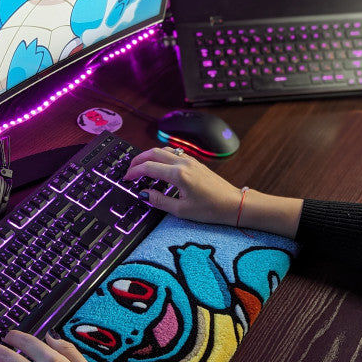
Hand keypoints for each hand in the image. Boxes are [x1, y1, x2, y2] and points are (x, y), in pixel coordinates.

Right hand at [124, 146, 302, 237]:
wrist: (235, 204)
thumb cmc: (211, 210)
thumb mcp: (181, 211)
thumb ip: (159, 201)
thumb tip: (144, 194)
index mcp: (178, 175)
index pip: (148, 167)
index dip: (134, 172)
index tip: (126, 179)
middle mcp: (183, 163)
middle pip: (153, 152)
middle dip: (138, 160)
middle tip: (129, 170)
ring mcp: (190, 160)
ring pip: (164, 150)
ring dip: (149, 156)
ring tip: (141, 167)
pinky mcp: (195, 162)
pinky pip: (173, 153)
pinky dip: (161, 156)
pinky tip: (159, 166)